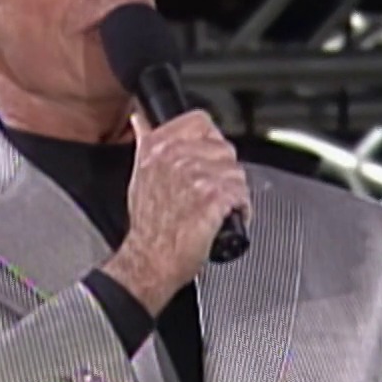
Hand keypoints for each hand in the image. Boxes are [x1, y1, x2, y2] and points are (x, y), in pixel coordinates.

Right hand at [102, 109, 251, 313]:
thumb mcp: (139, 176)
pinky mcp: (214, 197)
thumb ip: (145, 144)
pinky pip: (242, 195)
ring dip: (232, 193)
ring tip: (215, 209)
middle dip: (223, 172)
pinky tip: (223, 220)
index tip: (208, 159)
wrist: (150, 260)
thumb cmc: (148, 225)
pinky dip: (240, 210)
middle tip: (209, 193)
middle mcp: (177, 156)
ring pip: (236, 173)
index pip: (201, 122)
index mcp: (158, 146)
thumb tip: (140, 120)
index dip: (210, 142)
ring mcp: (196, 175)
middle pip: (225, 149)